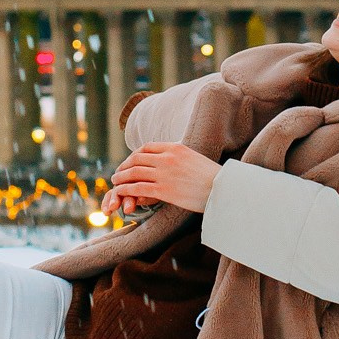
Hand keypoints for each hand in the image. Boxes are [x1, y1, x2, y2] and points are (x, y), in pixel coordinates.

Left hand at [103, 144, 220, 216]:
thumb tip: (171, 160)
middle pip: (137, 158)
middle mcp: (168, 158)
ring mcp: (164, 174)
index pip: (147, 147)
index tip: (130, 161)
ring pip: (134, 172)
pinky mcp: (164, 190)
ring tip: (115, 182)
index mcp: (175, 148)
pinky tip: (120, 192)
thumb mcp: (194, 159)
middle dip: (124, 165)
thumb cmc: (212, 177)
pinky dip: (126, 189)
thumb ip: (179, 157)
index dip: (135, 154)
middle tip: (118, 172)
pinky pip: (138, 187)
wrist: (223, 190)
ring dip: (121, 177)